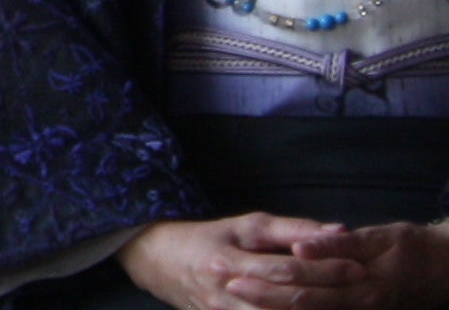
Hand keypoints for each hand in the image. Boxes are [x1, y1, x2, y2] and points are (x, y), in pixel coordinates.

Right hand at [124, 217, 448, 309]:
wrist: (158, 262)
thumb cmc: (208, 238)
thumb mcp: (244, 226)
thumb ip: (290, 229)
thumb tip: (337, 232)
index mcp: (230, 262)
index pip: (286, 268)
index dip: (324, 269)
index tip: (357, 267)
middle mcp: (228, 293)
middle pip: (289, 301)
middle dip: (331, 296)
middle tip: (367, 291)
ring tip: (349, 306)